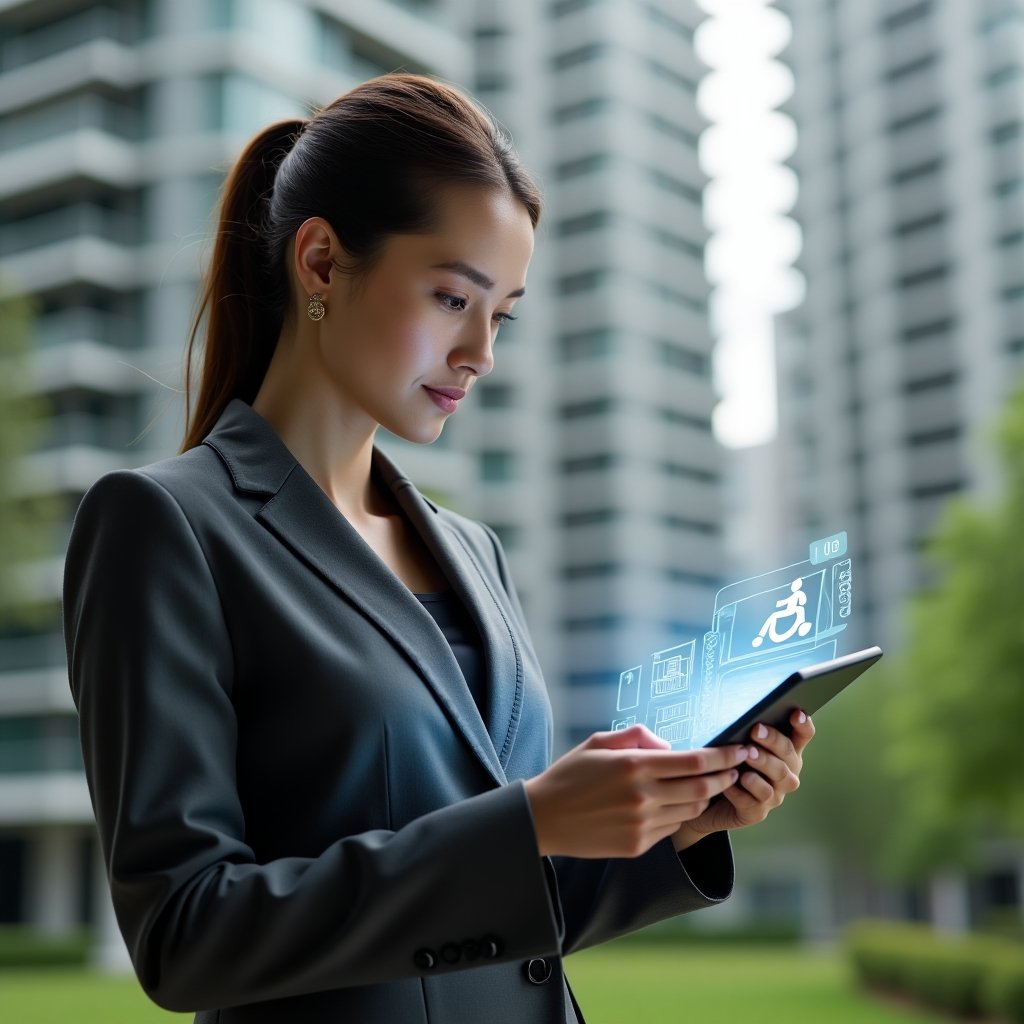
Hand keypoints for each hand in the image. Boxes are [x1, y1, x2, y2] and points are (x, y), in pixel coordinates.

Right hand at [524, 724, 749, 858]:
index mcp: (633, 765)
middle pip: (702, 788)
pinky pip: (672, 827)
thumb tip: (669, 746)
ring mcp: (642, 824)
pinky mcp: (638, 845)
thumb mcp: (598, 742)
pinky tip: (674, 803)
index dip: (723, 756)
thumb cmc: (570, 775)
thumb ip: (637, 736)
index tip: (739, 750)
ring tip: (707, 784)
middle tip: (736, 768)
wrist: (543, 819)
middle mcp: (642, 796)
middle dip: (725, 777)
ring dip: (704, 796)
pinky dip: (680, 813)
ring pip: (691, 809)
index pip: (694, 762)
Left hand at [672, 710, 815, 849]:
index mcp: (784, 753)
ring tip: (746, 754)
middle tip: (756, 730)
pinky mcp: (756, 812)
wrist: (707, 800)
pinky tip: (728, 781)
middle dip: (773, 740)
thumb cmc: (726, 764)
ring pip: (778, 777)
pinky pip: (754, 801)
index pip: (802, 736)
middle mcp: (785, 774)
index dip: (803, 725)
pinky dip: (740, 790)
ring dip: (763, 763)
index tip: (796, 713)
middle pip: (789, 755)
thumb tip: (740, 712)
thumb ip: (744, 732)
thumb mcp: (735, 744)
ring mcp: (774, 795)